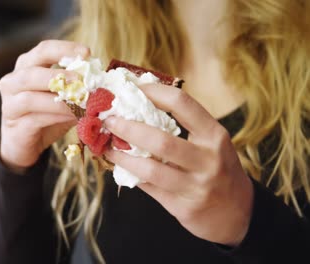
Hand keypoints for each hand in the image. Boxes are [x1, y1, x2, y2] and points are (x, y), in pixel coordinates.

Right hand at [0, 40, 89, 171]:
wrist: (24, 145)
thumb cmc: (46, 116)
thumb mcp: (63, 98)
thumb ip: (77, 87)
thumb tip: (105, 82)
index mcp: (27, 66)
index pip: (44, 49)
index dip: (65, 49)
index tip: (87, 54)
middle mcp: (13, 80)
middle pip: (33, 72)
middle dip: (61, 76)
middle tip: (84, 82)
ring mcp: (10, 102)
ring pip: (31, 97)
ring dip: (61, 101)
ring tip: (83, 105)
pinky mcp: (14, 123)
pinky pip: (35, 118)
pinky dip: (57, 117)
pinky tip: (75, 117)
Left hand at [104, 83, 252, 245]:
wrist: (239, 213)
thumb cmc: (219, 169)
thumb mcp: (212, 143)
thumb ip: (185, 126)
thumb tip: (141, 104)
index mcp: (214, 135)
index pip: (182, 104)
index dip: (153, 92)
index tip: (132, 88)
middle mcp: (208, 160)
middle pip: (160, 141)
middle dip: (128, 128)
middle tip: (109, 120)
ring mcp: (195, 186)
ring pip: (149, 169)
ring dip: (122, 157)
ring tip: (108, 147)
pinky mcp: (183, 207)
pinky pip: (149, 188)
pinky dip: (130, 174)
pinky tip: (120, 166)